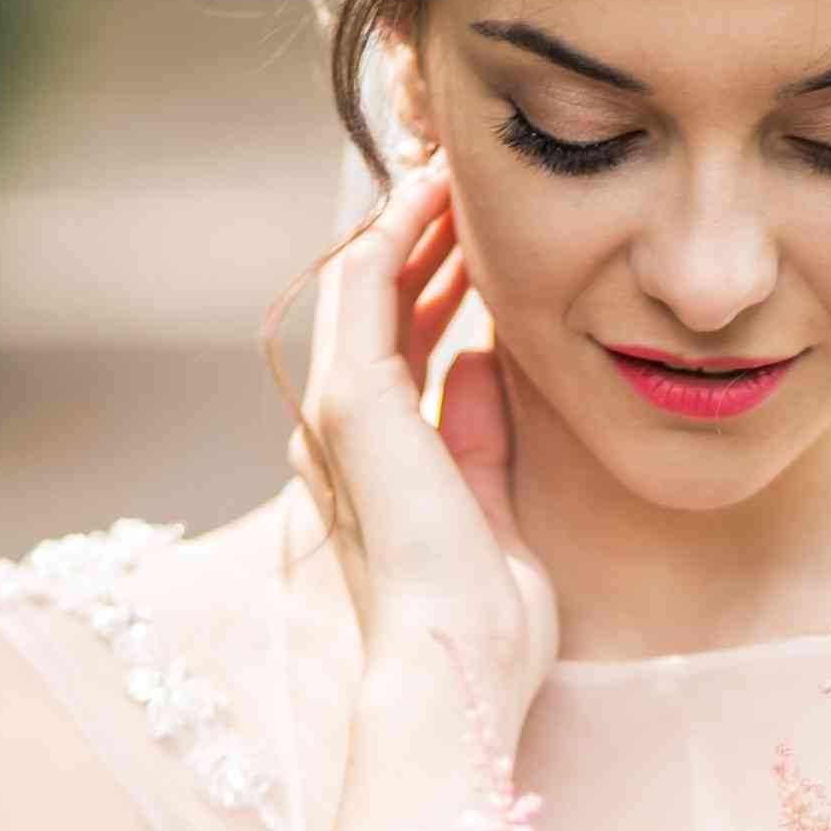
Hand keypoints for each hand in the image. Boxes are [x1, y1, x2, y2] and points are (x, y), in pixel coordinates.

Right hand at [291, 152, 558, 723]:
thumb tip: (484, 360)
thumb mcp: (492, 505)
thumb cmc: (487, 618)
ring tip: (453, 167)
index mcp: (372, 460)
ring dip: (408, 219)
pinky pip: (367, 285)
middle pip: (375, 303)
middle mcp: (340, 429)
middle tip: (465, 180)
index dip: (435, 281)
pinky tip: (434, 190)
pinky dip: (396, 231)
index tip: (480, 236)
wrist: (458, 664)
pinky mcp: (354, 399)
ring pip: (366, 282)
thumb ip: (479, 433)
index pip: (398, 344)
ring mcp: (338, 411)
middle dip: (419, 238)